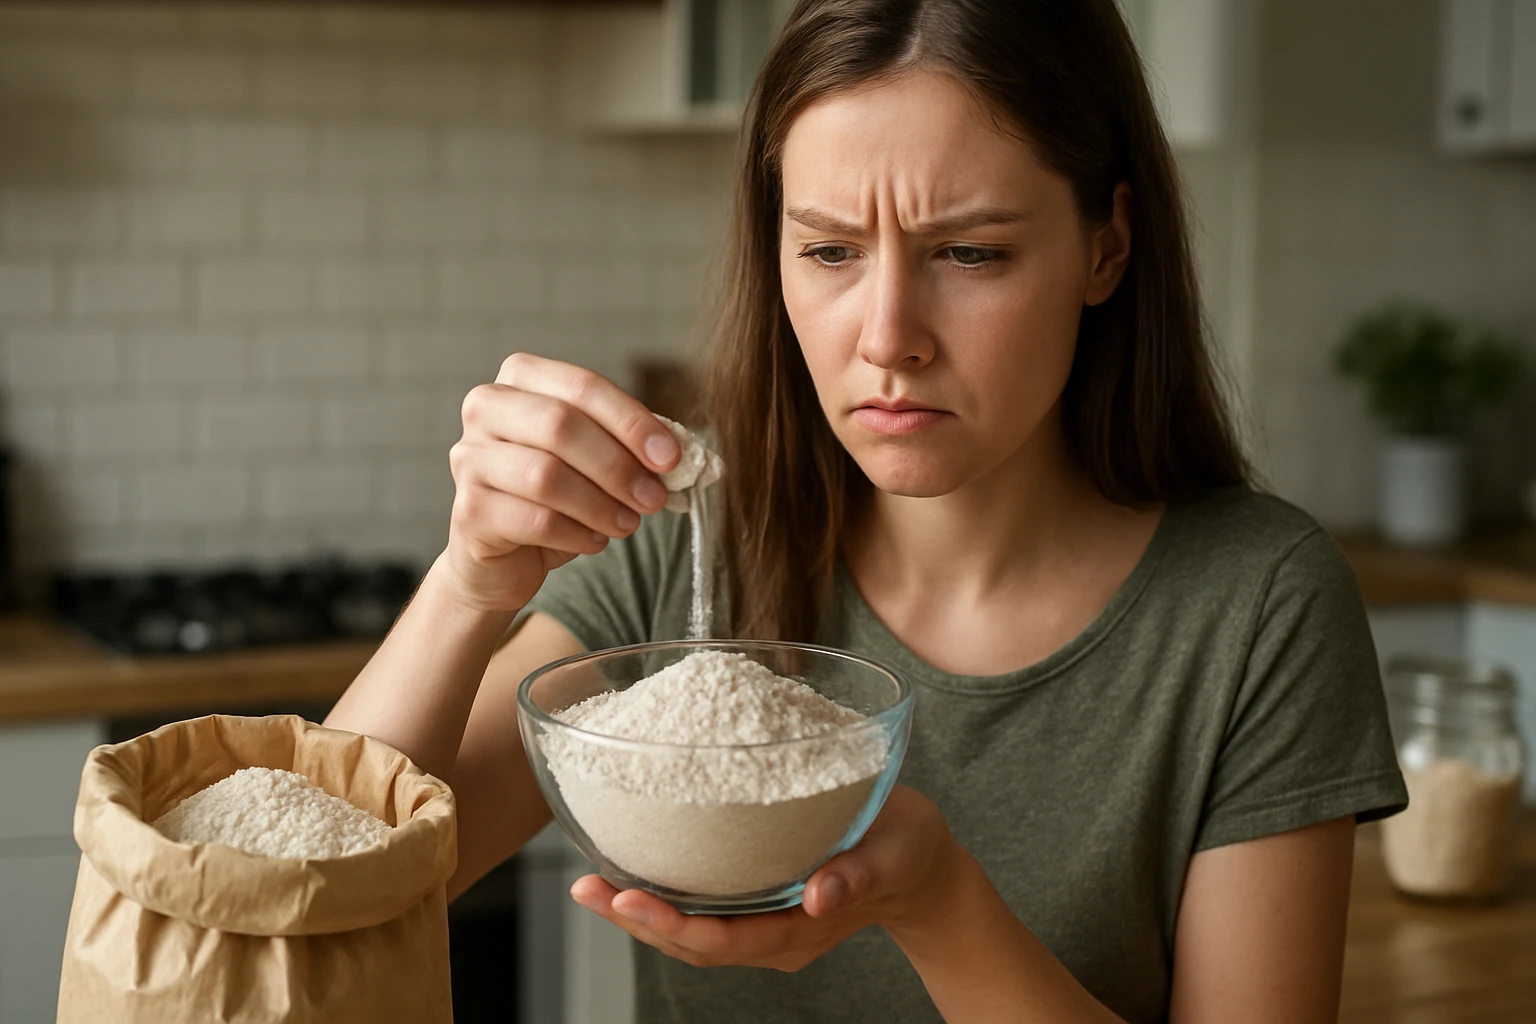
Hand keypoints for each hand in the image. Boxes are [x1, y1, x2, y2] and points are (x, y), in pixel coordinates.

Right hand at [442, 353, 680, 611]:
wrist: (503, 555)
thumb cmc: (554, 496)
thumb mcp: (593, 459)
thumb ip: (628, 445)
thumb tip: (678, 454)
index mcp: (520, 379)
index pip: (582, 386)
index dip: (631, 421)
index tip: (670, 458)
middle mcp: (485, 409)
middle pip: (560, 426)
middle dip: (618, 465)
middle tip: (654, 498)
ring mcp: (469, 459)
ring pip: (546, 476)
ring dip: (601, 504)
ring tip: (628, 523)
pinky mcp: (468, 511)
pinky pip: (534, 520)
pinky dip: (576, 534)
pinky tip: (594, 541)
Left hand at [570, 785, 962, 971]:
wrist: (920, 861)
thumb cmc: (907, 851)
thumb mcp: (892, 855)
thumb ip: (858, 876)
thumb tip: (820, 897)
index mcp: (799, 930)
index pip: (723, 940)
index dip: (671, 925)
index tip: (626, 901)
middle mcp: (773, 932)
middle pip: (691, 942)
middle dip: (635, 922)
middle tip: (587, 891)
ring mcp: (764, 918)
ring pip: (690, 928)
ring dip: (638, 910)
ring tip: (591, 884)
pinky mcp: (759, 895)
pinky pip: (702, 904)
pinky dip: (663, 889)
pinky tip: (634, 862)